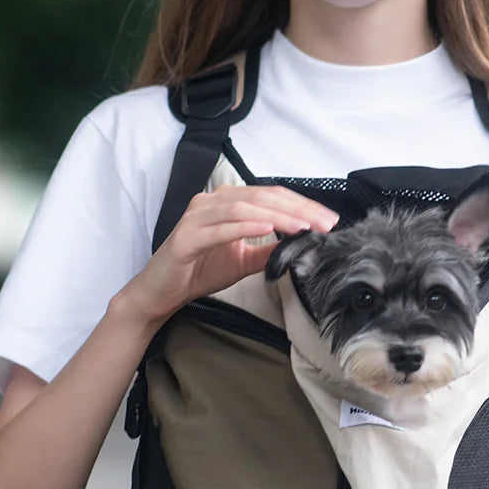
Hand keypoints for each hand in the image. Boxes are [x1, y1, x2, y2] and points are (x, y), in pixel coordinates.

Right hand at [121, 184, 338, 323]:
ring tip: (303, 226)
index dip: (301, 204)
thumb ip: (268, 250)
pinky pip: (222, 228)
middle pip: (262, 197)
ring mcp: (197, 217)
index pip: (270, 196)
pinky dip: (247, 226)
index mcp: (225, 203)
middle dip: (297, 209)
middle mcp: (210, 202)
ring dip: (278, 216)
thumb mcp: (243, 261)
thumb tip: (300, 245)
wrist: (161, 292)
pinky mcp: (187, 237)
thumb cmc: (198, 271)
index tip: (327, 220)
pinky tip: (268, 229)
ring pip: (244, 208)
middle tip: (324, 223)